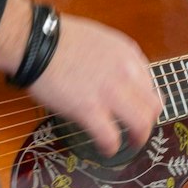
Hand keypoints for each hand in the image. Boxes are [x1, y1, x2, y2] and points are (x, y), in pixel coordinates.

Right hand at [19, 9, 161, 158]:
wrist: (35, 42)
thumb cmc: (58, 38)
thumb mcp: (100, 39)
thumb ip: (114, 59)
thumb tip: (116, 77)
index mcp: (127, 54)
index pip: (150, 83)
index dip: (144, 100)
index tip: (136, 107)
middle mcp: (125, 73)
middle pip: (153, 106)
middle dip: (148, 122)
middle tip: (139, 130)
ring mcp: (109, 92)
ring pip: (141, 123)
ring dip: (138, 138)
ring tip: (130, 144)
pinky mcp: (89, 110)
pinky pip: (111, 136)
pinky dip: (111, 147)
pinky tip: (106, 149)